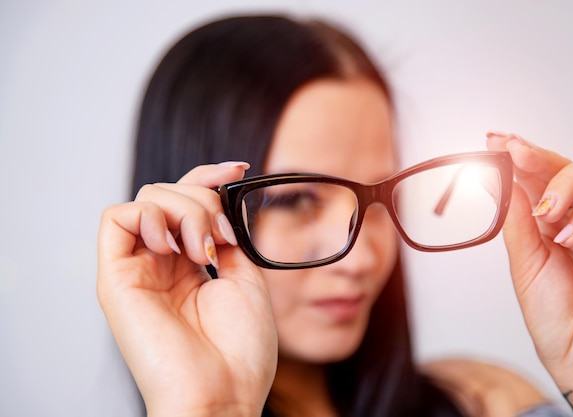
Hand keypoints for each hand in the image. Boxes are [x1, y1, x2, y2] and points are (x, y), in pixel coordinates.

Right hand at [97, 163, 276, 416]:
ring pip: (147, 199)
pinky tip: (172, 243)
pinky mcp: (115, 278)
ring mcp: (138, 269)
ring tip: (204, 251)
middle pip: (168, 193)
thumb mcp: (245, 278)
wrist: (224, 393)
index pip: (187, 202)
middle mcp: (161, 263)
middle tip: (222, 239)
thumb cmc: (239, 350)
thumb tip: (221, 198)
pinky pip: (115, 218)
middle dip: (203, 199)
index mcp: (190, 265)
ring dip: (184, 210)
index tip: (238, 169)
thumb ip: (227, 235)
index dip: (209, 177)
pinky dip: (147, 215)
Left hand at [486, 132, 572, 416]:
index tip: (493, 141)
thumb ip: (517, 221)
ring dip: (562, 185)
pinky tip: (566, 234)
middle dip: (536, 155)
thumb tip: (497, 179)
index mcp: (545, 227)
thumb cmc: (557, 321)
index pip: (533, 180)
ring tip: (545, 214)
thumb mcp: (526, 265)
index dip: (515, 158)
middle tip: (512, 150)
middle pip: (563, 168)